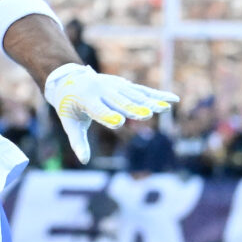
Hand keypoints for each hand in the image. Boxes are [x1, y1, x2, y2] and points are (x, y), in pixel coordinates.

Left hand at [43, 63, 177, 164]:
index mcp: (86, 98)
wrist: (69, 79)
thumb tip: (84, 161)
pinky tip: (173, 100)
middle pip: (120, 102)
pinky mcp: (124, 84)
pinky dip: (158, 96)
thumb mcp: (70, 124)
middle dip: (133, 108)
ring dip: (150, 102)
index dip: (108, 116)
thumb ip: (77, 142)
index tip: (119, 123)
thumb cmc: (69, 106)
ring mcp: (114, 85)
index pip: (99, 109)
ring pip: (134, 96)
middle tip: (147, 114)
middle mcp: (102, 90)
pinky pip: (143, 91)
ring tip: (164, 109)